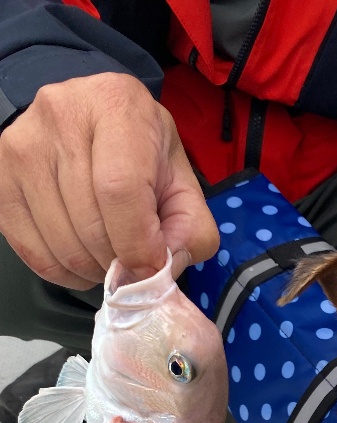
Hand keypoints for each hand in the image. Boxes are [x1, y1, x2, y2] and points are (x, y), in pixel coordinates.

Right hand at [0, 73, 218, 288]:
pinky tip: (83, 259)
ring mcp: (24, 145)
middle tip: (132, 262)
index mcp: (116, 107)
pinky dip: (64, 273)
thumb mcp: (182, 182)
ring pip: (62, 245)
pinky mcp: (1, 177)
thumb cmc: (142, 154)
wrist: (94, 122)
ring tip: (109, 255)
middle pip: (90, 224)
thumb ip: (190, 229)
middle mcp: (62, 115)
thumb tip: (161, 270)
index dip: (137, 244)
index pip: (119, 190)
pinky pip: (33, 252)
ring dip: (93, 270)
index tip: (150, 268)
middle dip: (118, 262)